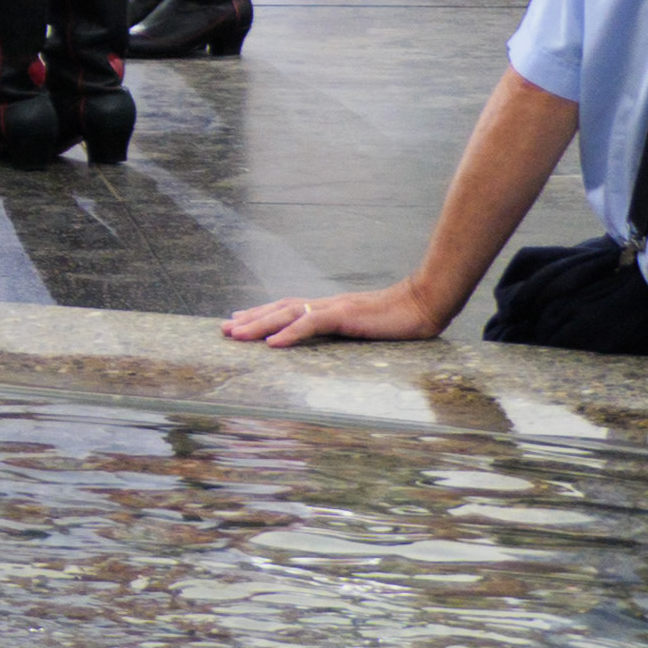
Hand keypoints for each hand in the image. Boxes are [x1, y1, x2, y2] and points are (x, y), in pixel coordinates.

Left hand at [221, 283, 444, 348]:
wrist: (424, 305)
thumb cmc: (398, 320)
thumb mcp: (365, 329)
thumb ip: (346, 332)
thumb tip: (332, 341)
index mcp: (330, 308)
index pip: (288, 308)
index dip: (262, 314)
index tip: (238, 320)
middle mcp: (326, 304)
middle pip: (280, 309)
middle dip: (250, 319)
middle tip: (224, 329)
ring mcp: (334, 308)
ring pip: (287, 314)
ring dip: (259, 325)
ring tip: (236, 334)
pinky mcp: (345, 316)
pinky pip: (311, 324)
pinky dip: (289, 333)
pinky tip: (272, 343)